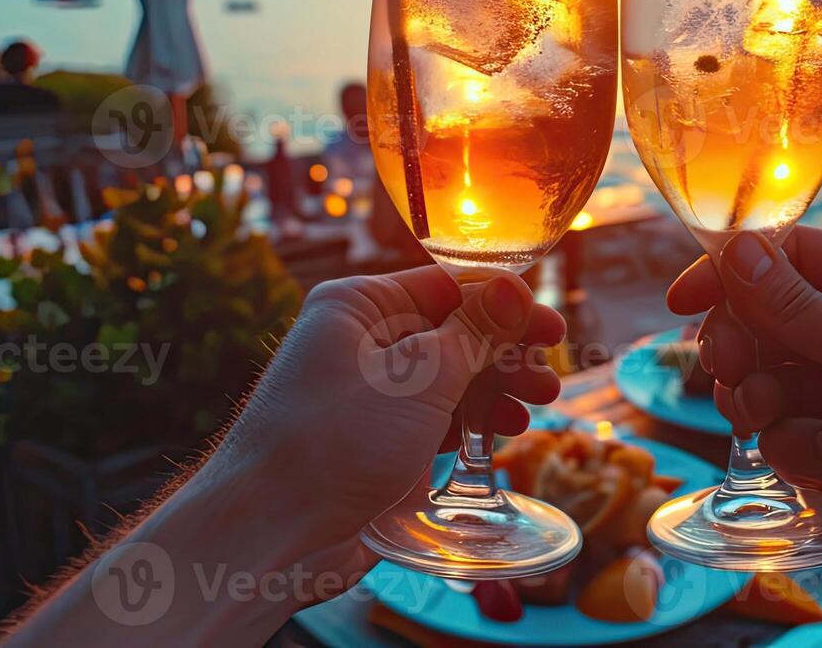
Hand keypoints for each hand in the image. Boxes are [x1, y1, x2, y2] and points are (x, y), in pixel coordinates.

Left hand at [212, 268, 562, 549]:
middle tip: (551, 376)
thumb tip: (512, 289)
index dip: (506, 307)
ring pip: (446, 379)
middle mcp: (357, 342)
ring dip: (494, 390)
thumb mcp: (418, 378)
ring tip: (536, 407)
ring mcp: (364, 395)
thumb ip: (473, 332)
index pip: (446, 287)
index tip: (552, 328)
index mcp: (357, 306)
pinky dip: (468, 423)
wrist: (269, 534)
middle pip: (451, 333)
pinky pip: (431, 419)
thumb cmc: (334, 442)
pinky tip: (501, 434)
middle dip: (506, 354)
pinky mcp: (371, 441)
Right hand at [669, 227, 821, 647]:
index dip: (734, 275)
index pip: (795, 257)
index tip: (683, 304)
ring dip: (765, 403)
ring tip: (785, 425)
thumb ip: (797, 307)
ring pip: (770, 382)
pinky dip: (800, 451)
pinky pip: (790, 437)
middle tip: (735, 374)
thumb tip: (736, 249)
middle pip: (769, 320)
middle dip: (745, 349)